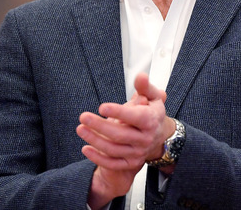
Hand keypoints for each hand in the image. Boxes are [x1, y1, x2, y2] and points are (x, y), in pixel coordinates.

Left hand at [77, 73, 175, 207]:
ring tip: (80, 129)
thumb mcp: (153, 97)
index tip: (102, 107)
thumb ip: (145, 87)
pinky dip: (98, 158)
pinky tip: (85, 148)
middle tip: (84, 117)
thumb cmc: (152, 113)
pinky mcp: (131, 163)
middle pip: (120, 134)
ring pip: (113, 149)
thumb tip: (141, 76)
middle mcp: (146, 138)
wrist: (160, 136)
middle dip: (100, 126)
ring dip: (94, 140)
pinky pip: (113, 163)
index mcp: (151, 121)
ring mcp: (138, 152)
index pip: (136, 117)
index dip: (119, 112)